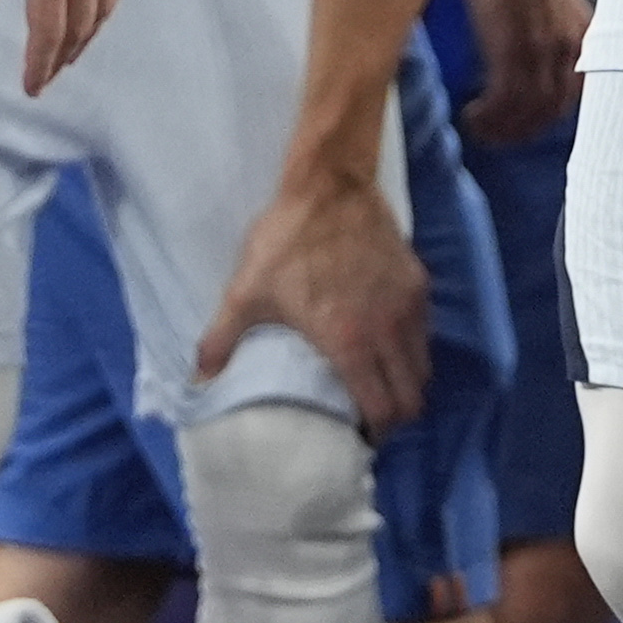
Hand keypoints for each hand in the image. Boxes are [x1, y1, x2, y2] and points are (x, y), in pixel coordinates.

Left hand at [0, 0, 131, 95]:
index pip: (47, 28)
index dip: (40, 63)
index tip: (32, 86)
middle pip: (79, 25)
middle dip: (62, 57)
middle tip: (47, 75)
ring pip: (104, 7)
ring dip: (87, 36)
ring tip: (69, 52)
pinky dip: (108, 5)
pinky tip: (96, 13)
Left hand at [196, 167, 429, 431]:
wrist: (330, 185)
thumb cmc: (288, 240)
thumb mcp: (246, 289)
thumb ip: (222, 339)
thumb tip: (198, 379)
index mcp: (349, 342)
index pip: (382, 410)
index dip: (374, 432)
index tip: (358, 437)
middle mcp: (388, 331)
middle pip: (411, 397)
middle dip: (395, 416)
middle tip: (372, 417)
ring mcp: (409, 306)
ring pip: (422, 365)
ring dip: (405, 383)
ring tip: (381, 383)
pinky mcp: (418, 282)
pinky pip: (424, 331)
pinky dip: (411, 347)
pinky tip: (387, 340)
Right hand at [453, 0, 586, 143]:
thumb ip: (550, 28)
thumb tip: (531, 55)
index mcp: (583, 32)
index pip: (578, 94)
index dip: (549, 115)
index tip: (524, 122)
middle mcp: (570, 45)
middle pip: (553, 110)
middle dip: (523, 130)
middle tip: (495, 133)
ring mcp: (544, 48)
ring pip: (529, 113)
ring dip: (502, 129)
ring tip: (478, 127)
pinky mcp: (514, 48)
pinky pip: (504, 103)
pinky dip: (487, 119)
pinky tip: (471, 115)